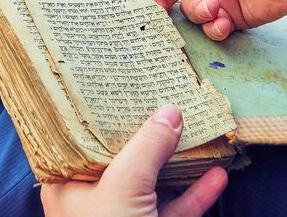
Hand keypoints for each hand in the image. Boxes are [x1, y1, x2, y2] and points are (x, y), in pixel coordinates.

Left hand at [41, 105, 227, 216]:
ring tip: (196, 128)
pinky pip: (175, 210)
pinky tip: (218, 174)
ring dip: (178, 159)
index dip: (97, 110)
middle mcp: (93, 200)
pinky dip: (197, 193)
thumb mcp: (122, 187)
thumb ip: (145, 147)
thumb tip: (169, 111)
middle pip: (122, 156)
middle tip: (162, 95)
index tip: (116, 81)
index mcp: (68, 183)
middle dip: (146, 131)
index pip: (79, 136)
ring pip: (152, 182)